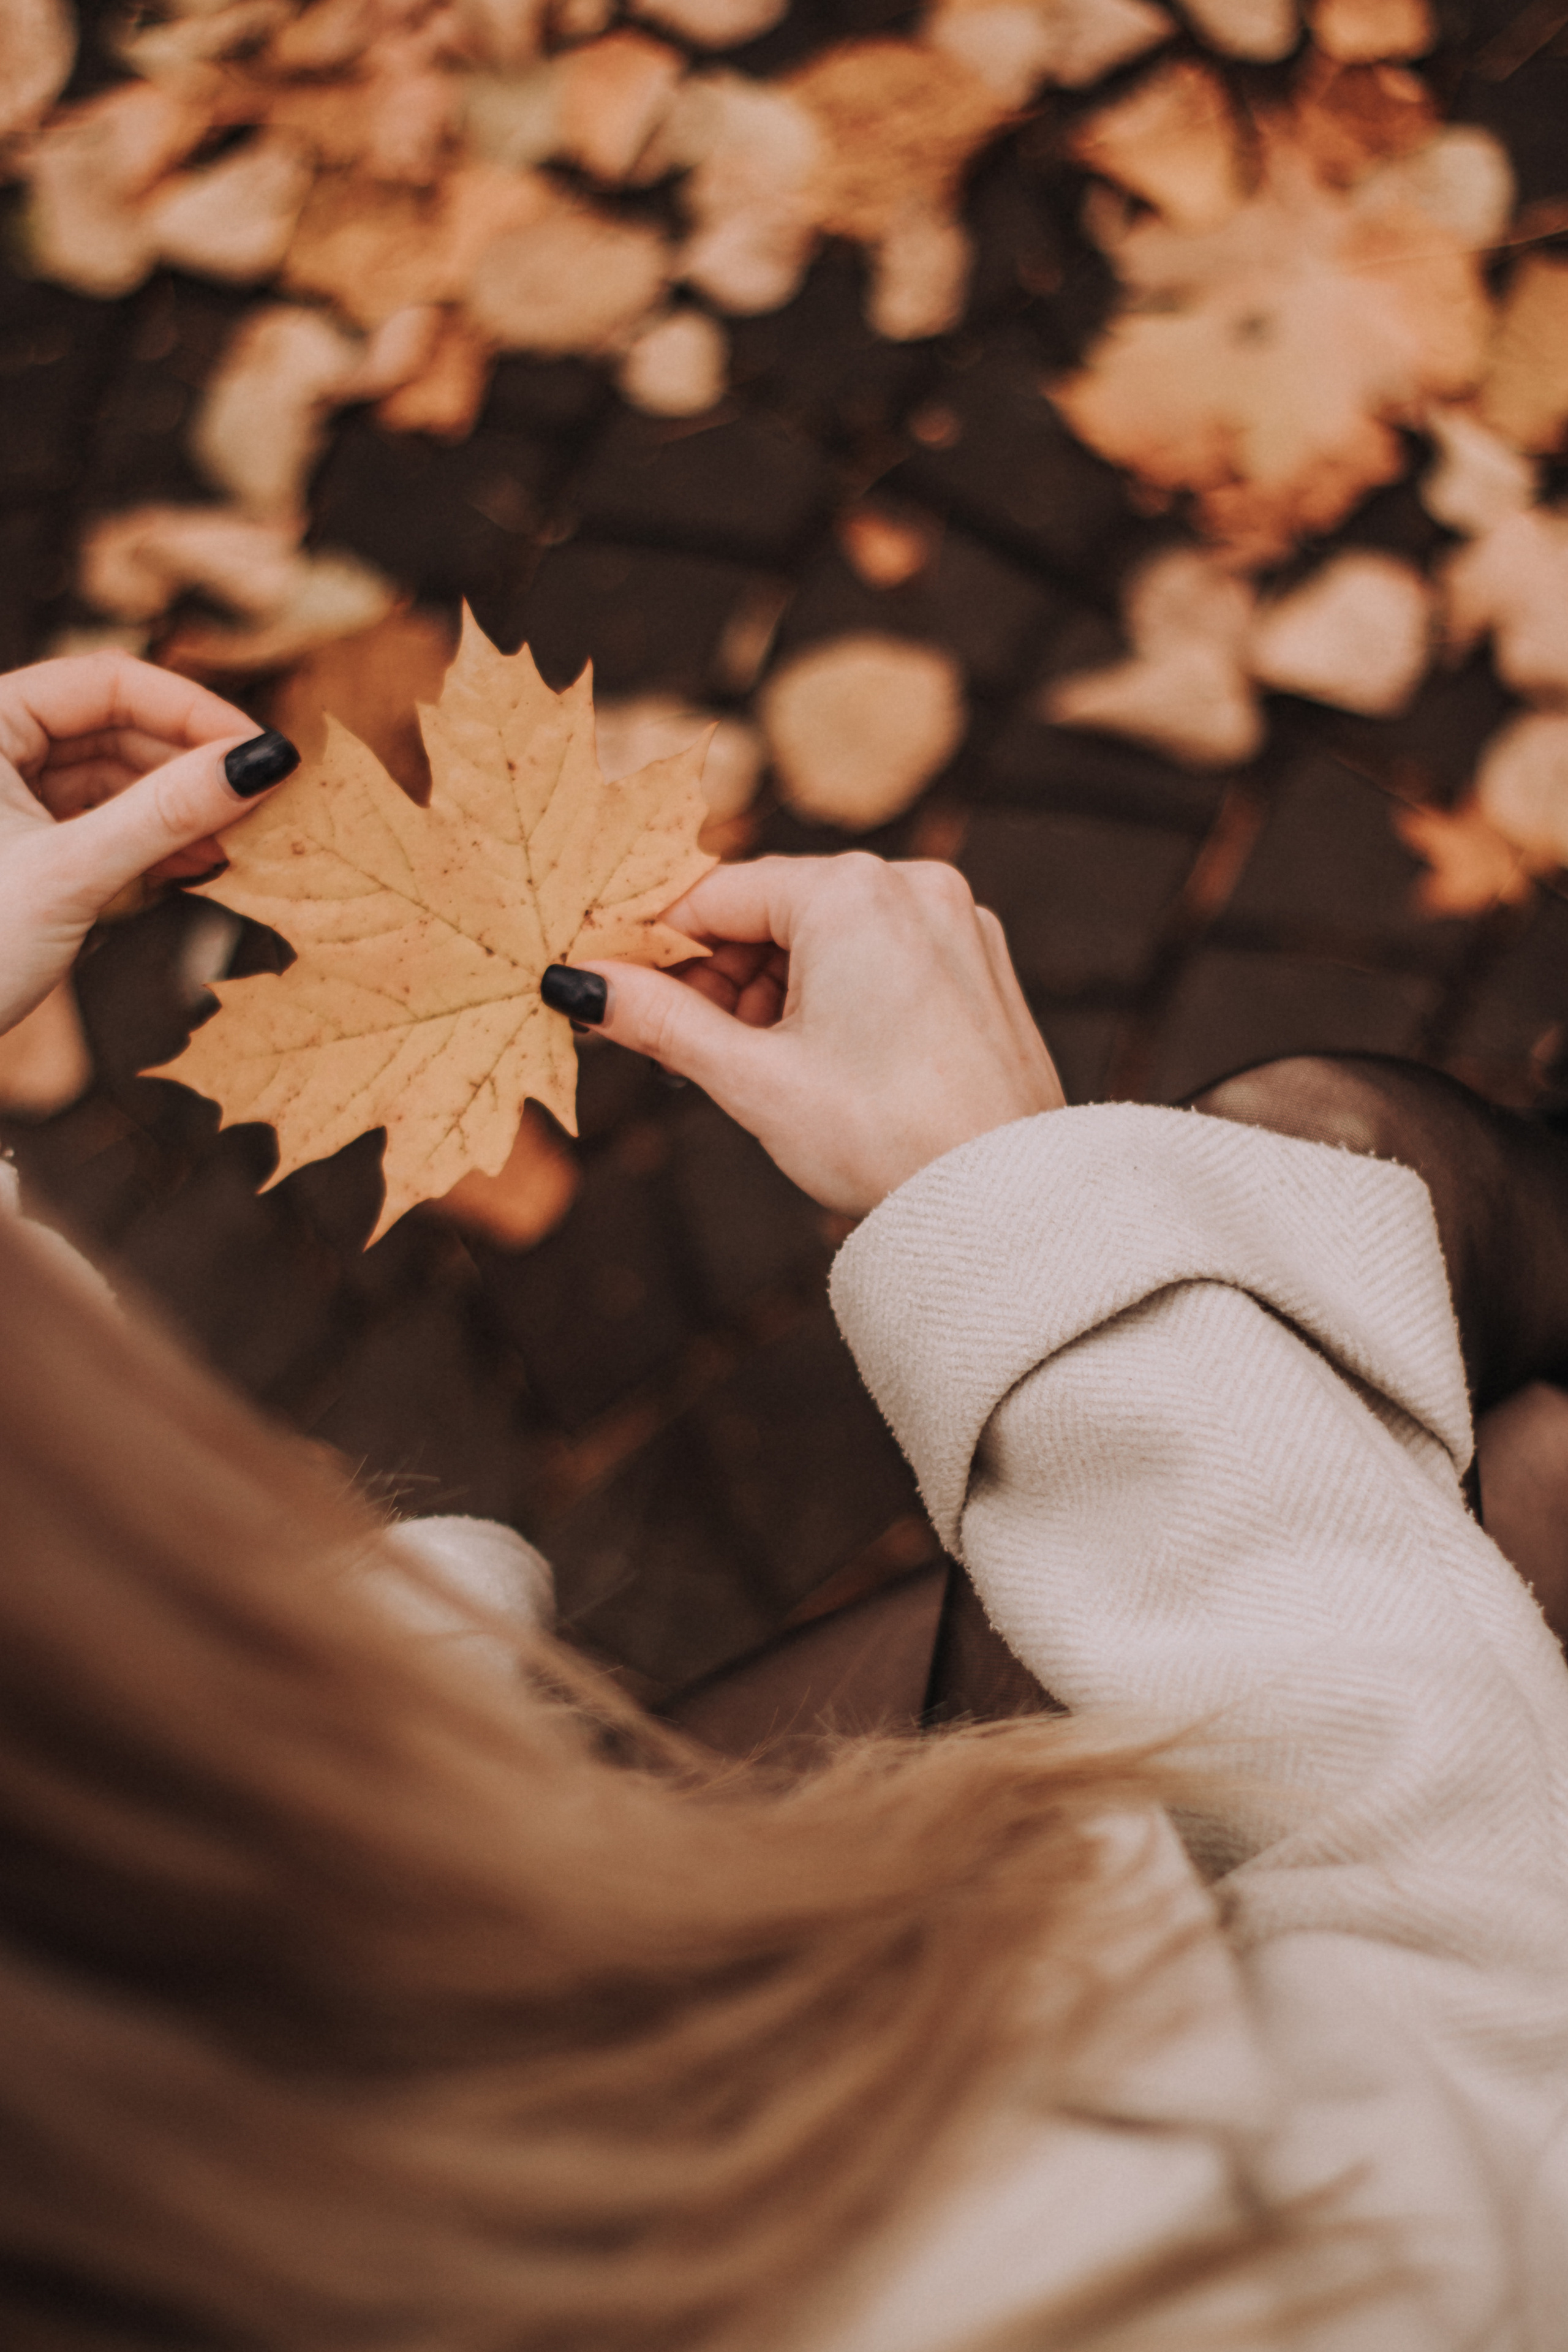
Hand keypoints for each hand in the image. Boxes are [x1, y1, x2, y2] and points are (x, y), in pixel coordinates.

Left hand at [0, 651, 295, 1035]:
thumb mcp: (70, 874)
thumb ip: (166, 813)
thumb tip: (265, 762)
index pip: (107, 684)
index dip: (193, 711)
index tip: (264, 752)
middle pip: (118, 728)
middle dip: (193, 766)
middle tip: (267, 801)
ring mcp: (10, 798)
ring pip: (116, 779)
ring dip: (180, 810)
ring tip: (241, 843)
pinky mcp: (26, 846)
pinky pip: (102, 824)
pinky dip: (152, 843)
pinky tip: (200, 865)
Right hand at [582, 853, 1064, 1214]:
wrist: (1005, 1204)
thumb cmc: (882, 1139)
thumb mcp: (750, 1078)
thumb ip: (658, 1018)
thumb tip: (576, 984)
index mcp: (852, 891)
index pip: (715, 895)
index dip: (653, 944)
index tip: (608, 983)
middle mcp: (911, 884)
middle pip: (772, 911)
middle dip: (720, 976)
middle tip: (684, 1047)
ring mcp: (954, 920)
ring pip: (826, 936)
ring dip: (775, 992)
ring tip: (761, 1069)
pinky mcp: (977, 962)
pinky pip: (880, 956)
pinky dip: (834, 996)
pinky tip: (819, 1062)